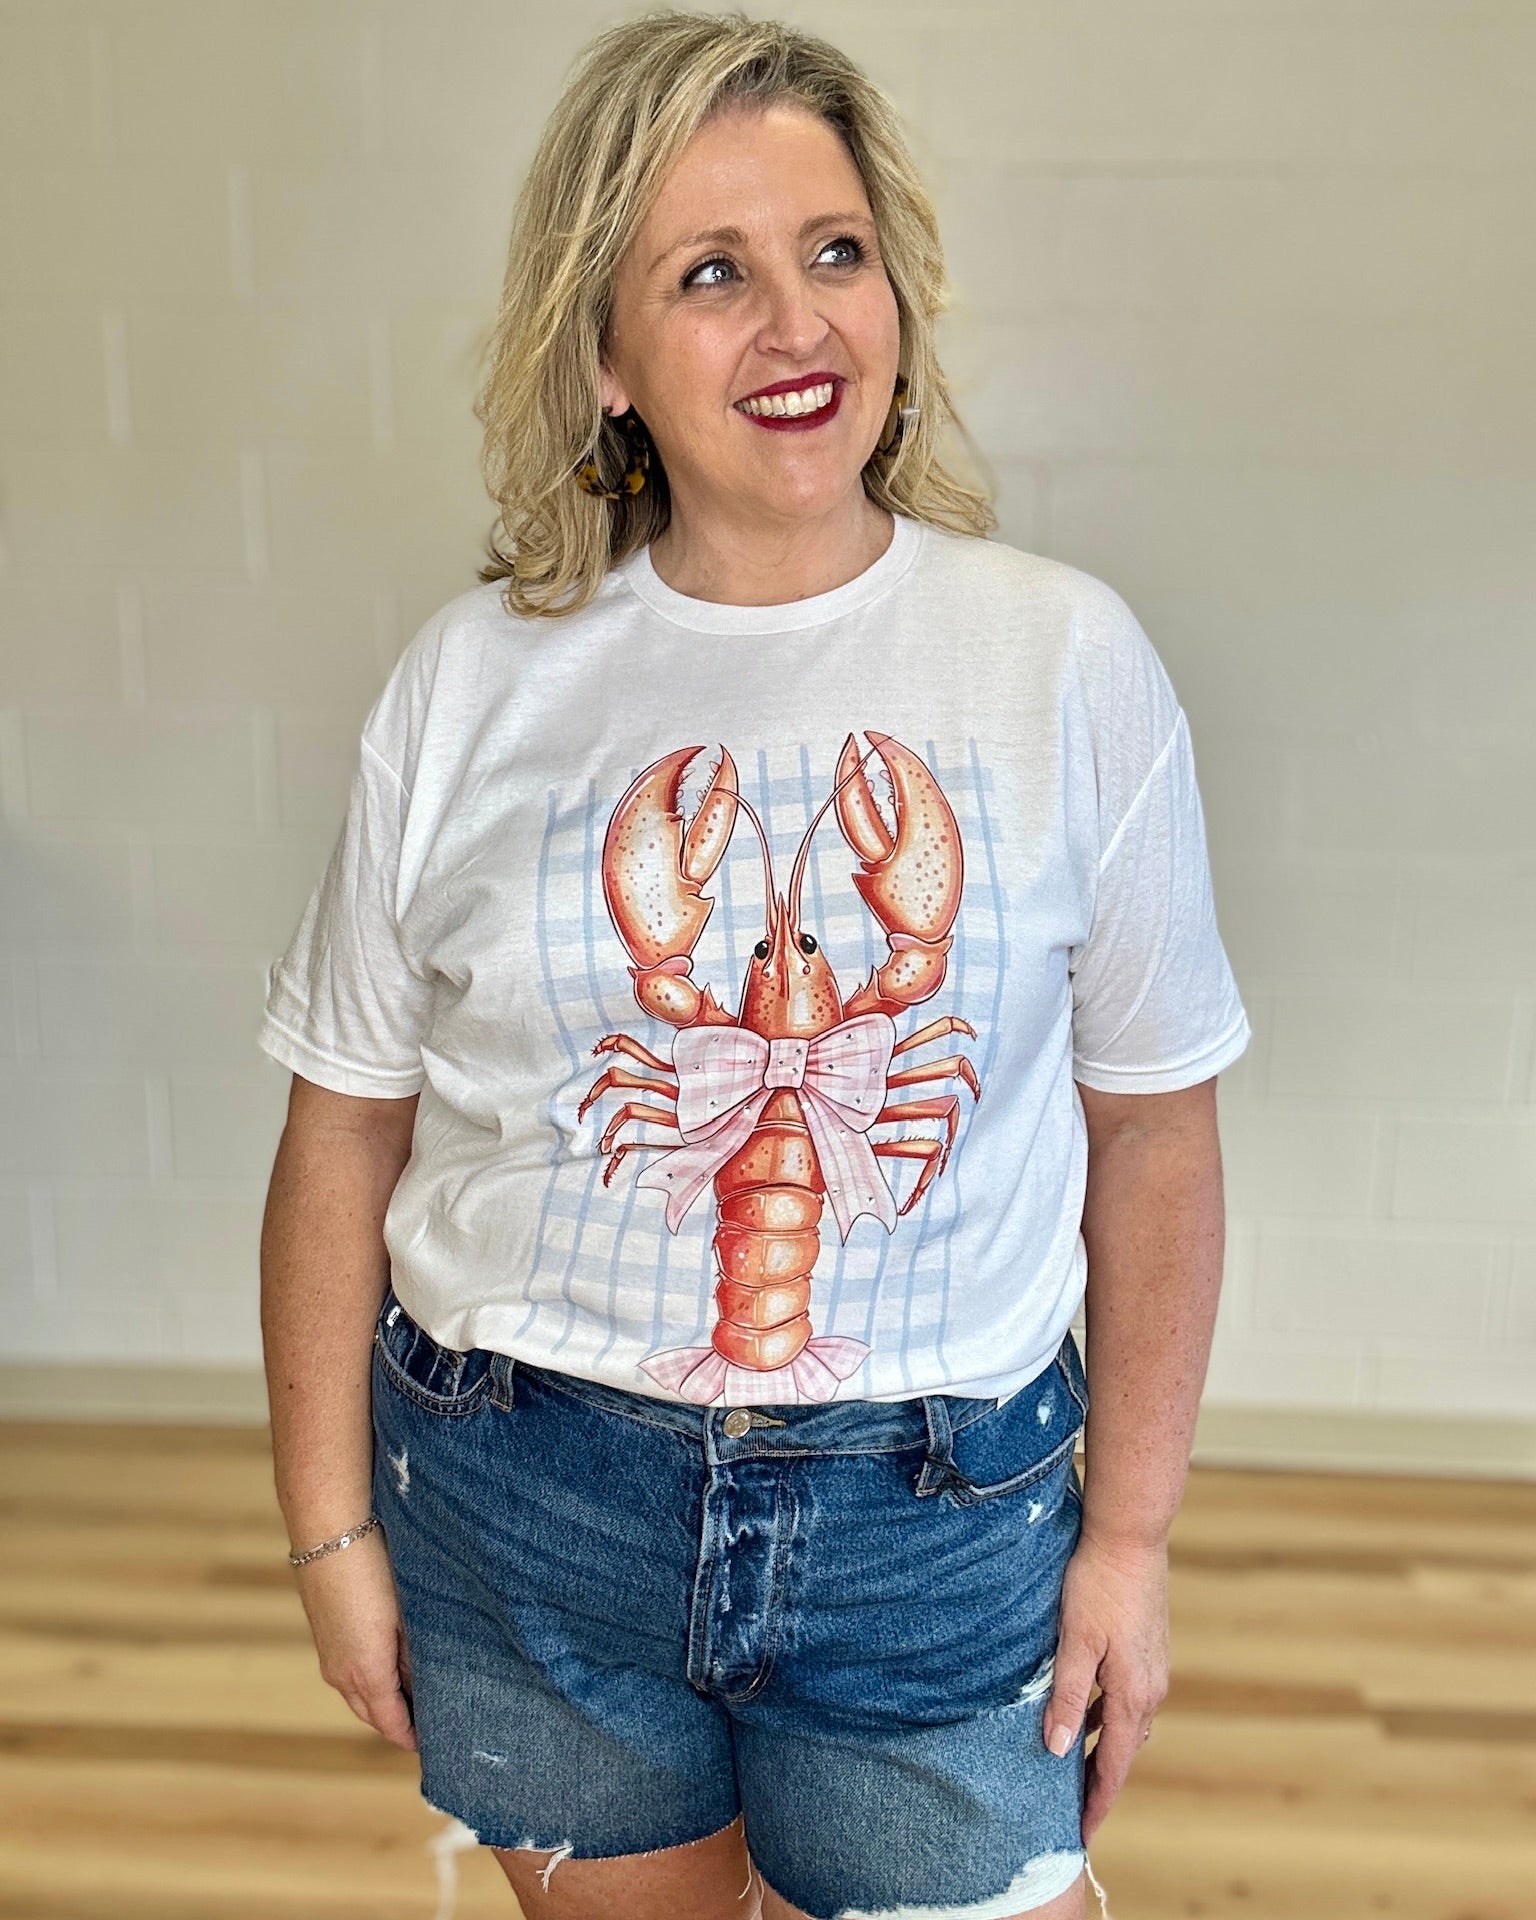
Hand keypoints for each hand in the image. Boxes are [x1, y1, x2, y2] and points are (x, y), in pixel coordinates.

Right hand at [292, 1529, 417, 1751]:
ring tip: (417, 1698)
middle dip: (400, 1724)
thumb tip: (424, 1685)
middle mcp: (341, 1673)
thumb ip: (415, 1654)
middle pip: (374, 1716)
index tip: (437, 1743)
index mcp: (366, 1672)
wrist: (330, 1530)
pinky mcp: (325, 1637)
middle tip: (431, 1725)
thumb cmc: (376, 1566)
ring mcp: (329, 1656)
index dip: (413, 1737)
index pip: (392, 1724)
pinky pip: (349, 1674)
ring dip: (384, 1702)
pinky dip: (370, 1682)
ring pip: (359, 1695)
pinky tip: (391, 1667)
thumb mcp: (406, 1612)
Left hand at [1042, 1531, 1168, 1842]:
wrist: (1130, 1537)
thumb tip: (1058, 1750)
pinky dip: (1107, 1715)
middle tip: (1071, 1808)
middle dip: (1099, 1780)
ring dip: (1103, 1747)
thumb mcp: (1075, 1642)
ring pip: (1126, 1723)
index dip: (1096, 1801)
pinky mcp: (1148, 1649)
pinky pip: (1128, 1698)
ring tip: (1073, 1767)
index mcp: (1133, 1695)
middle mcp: (1151, 1688)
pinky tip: (1085, 1709)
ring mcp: (1153, 1668)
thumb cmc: (1098, 1585)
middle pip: (1123, 1750)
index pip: (1114, 1765)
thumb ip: (1067, 1697)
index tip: (1080, 1833)